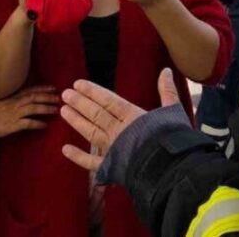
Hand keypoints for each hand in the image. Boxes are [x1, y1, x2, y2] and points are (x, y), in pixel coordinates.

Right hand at [0, 85, 60, 139]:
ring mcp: (14, 114)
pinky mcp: (13, 125)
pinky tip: (45, 125)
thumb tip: (18, 103)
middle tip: (59, 97)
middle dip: (48, 97)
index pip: (29, 90)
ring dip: (46, 108)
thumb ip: (9, 102)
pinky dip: (38, 124)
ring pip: (34, 108)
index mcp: (11, 97)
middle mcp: (14, 103)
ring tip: (56, 110)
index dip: (42, 88)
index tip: (52, 87)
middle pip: (34, 97)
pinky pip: (28, 123)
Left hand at [61, 69, 179, 171]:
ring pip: (91, 133)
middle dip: (80, 103)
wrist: (173, 169)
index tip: (77, 84)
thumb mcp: (173, 111)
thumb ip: (167, 91)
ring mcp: (113, 149)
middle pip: (96, 114)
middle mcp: (118, 131)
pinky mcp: (112, 167)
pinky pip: (91, 162)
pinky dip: (78, 157)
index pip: (108, 100)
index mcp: (132, 116)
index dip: (92, 91)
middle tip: (65, 94)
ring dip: (76, 122)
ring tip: (63, 111)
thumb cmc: (174, 139)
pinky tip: (65, 149)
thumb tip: (166, 70)